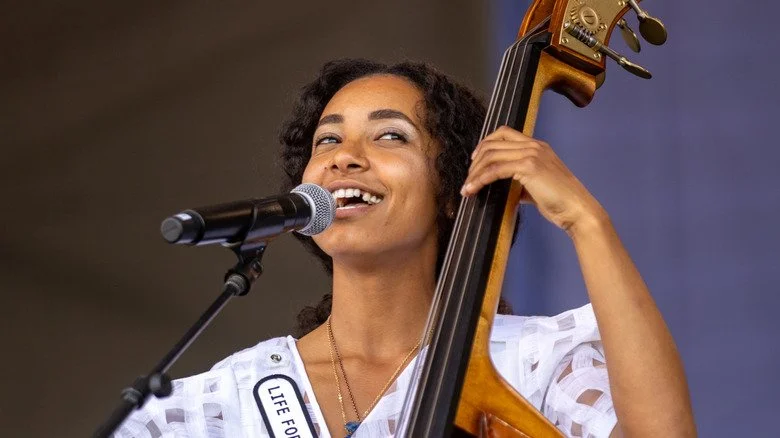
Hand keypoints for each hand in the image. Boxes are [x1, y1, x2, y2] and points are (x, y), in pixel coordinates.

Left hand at [460, 126, 606, 235]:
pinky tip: (472, 189)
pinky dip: (480, 179)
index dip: (485, 144)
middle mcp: (534, 145)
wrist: (577, 210)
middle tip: (468, 178)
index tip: (475, 161)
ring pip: (491, 156)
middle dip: (475, 161)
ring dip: (474, 172)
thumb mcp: (537, 186)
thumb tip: (504, 187)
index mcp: (537, 146)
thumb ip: (521, 181)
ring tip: (467, 188)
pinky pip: (495, 170)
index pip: (504, 133)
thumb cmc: (560, 202)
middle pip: (493, 143)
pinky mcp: (529, 167)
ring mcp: (532, 154)